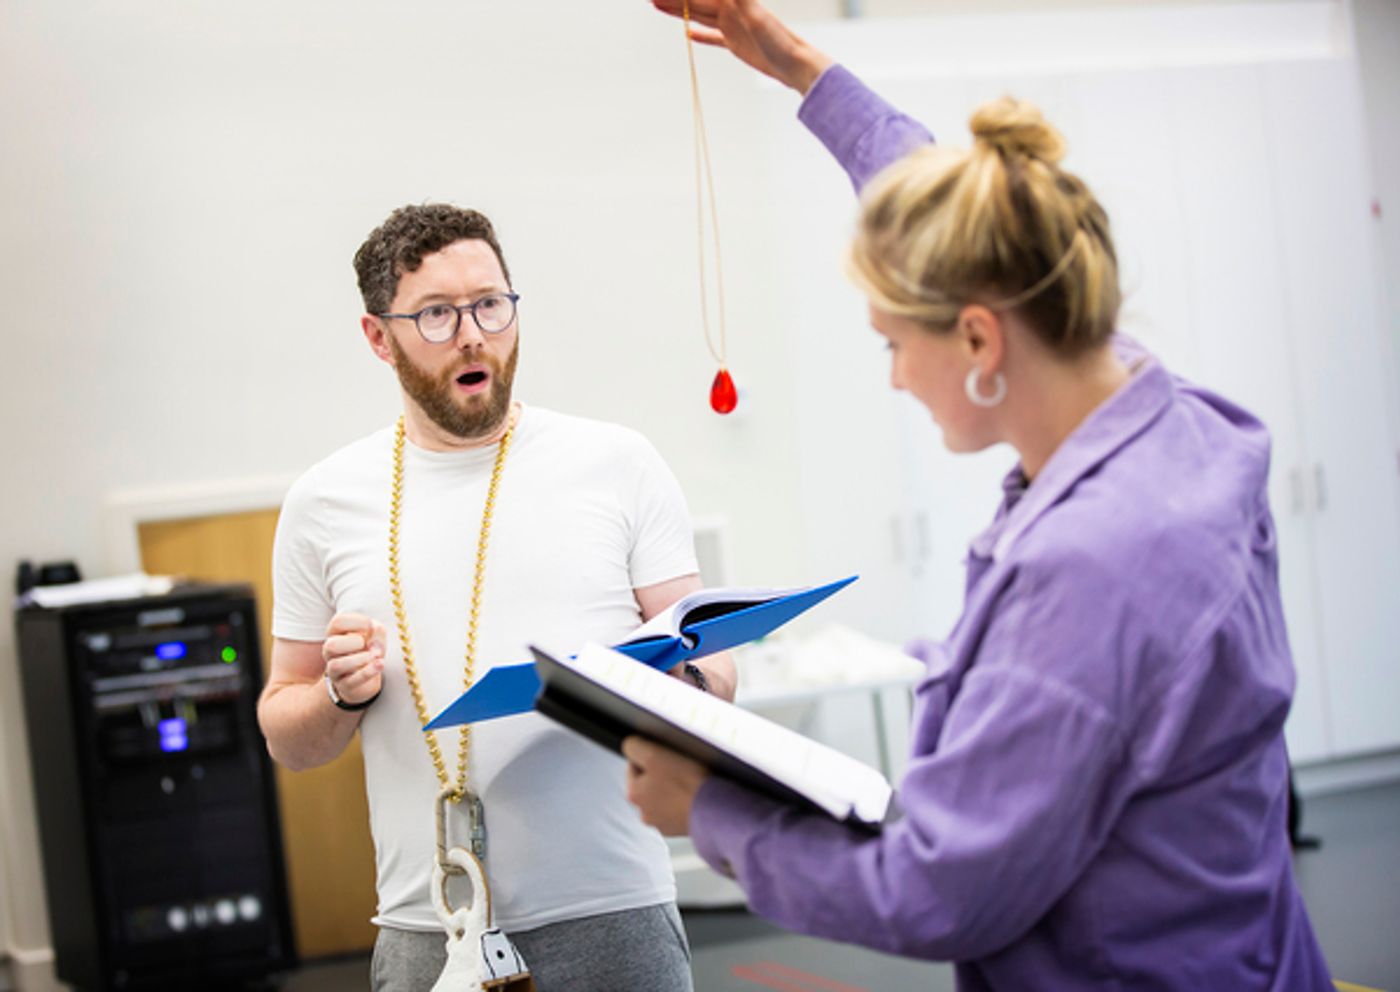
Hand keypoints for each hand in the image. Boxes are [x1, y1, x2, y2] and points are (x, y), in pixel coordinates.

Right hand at [322, 613, 385, 706]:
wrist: (364, 681)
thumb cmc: (366, 652)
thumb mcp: (375, 639)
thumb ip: (377, 631)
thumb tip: (375, 628)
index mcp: (336, 634)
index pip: (338, 622)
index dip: (356, 621)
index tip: (370, 625)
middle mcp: (330, 652)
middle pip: (331, 645)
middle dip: (353, 642)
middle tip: (366, 644)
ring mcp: (335, 670)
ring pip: (337, 665)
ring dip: (360, 659)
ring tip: (375, 656)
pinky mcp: (345, 685)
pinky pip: (353, 680)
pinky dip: (369, 671)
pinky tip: (380, 664)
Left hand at [623, 736, 709, 835]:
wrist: (715, 811)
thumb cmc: (686, 783)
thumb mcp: (654, 755)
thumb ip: (634, 747)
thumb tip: (629, 746)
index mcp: (634, 794)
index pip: (634, 766)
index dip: (650, 755)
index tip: (665, 756)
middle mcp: (645, 813)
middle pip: (649, 784)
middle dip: (661, 774)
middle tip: (679, 768)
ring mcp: (663, 824)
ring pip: (664, 798)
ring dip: (673, 790)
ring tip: (689, 783)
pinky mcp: (680, 829)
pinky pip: (679, 810)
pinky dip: (684, 803)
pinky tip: (694, 797)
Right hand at [649, 0, 833, 93]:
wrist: (796, 64)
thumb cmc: (780, 40)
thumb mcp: (755, 15)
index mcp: (732, 1)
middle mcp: (730, 10)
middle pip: (694, 1)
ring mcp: (732, 26)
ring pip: (698, 15)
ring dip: (679, 11)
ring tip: (657, 4)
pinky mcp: (736, 44)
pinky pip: (712, 37)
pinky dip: (700, 34)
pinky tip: (687, 32)